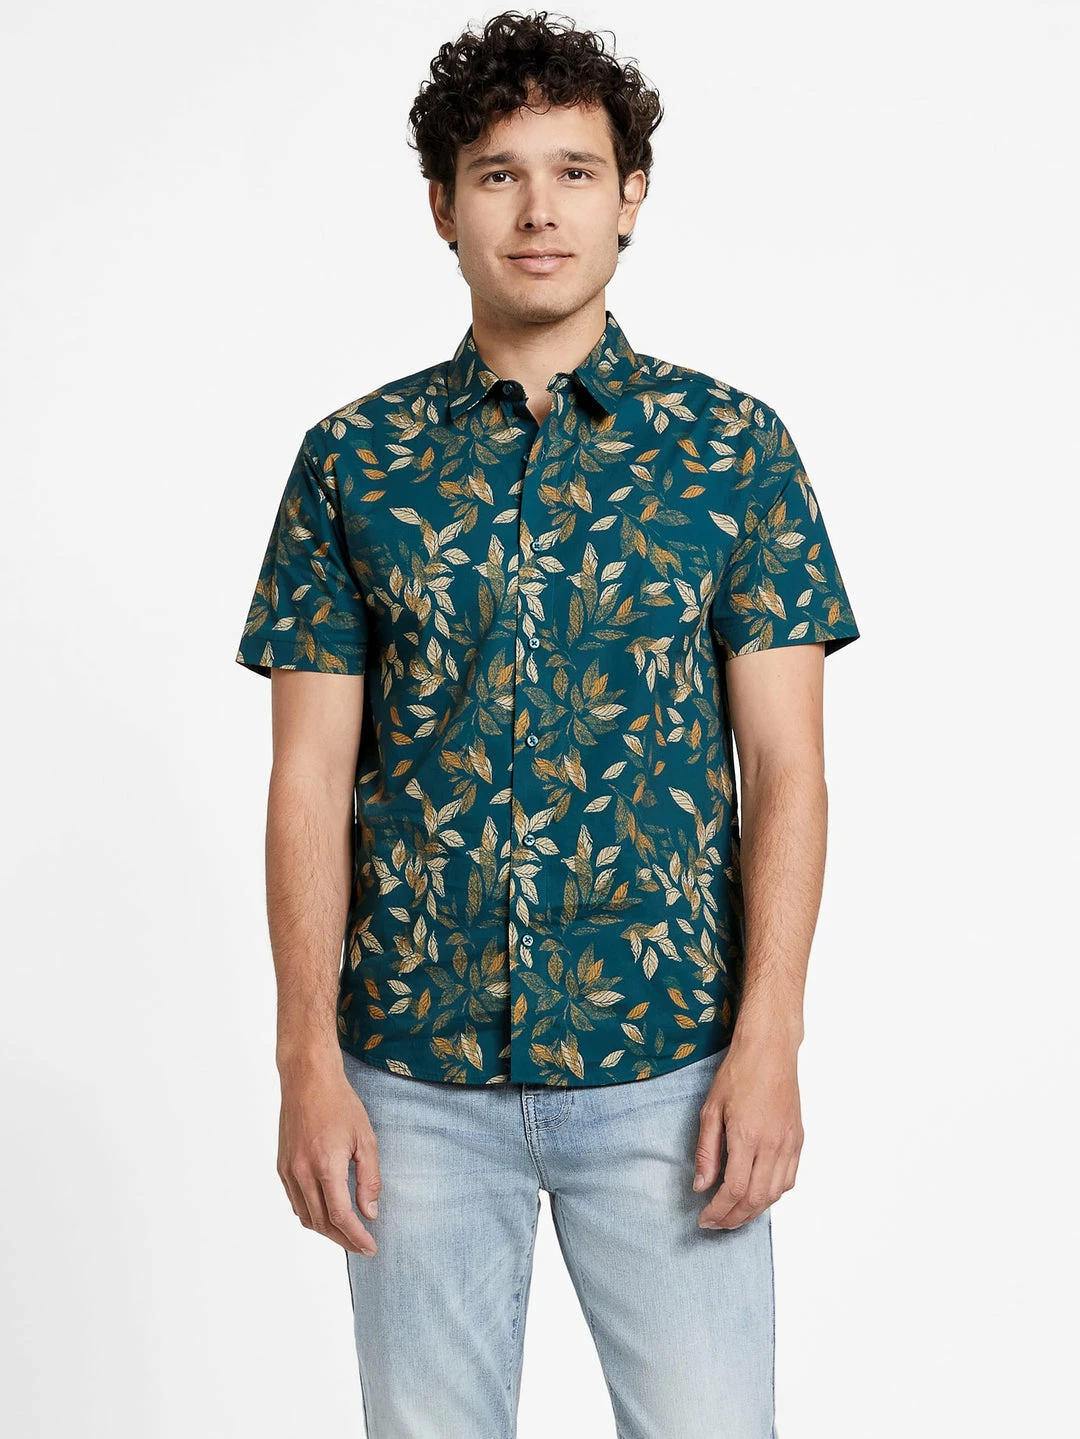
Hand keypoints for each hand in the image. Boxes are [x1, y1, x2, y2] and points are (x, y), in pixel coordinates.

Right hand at [277, 1056, 381, 1255]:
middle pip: (322, 1223)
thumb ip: (369, 1178)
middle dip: (343, 1240)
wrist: (307, 1080)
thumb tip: (369, 1212)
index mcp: (326, 1166)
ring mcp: (289, 1171)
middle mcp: (302, 1173)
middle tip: (363, 1245)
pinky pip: (295, 1202)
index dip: (357, 1237)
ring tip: (347, 1233)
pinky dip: (311, 1214)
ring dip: (326, 1231)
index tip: (371, 1247)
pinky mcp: (282, 1167)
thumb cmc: (340, 1104)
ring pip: (305, 1216)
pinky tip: (327, 1213)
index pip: (341, 1217)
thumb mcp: (366, 1138)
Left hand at [693, 1034, 802, 1228]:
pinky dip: (773, 1194)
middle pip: (756, 1199)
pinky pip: (789, 1179)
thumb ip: (707, 1151)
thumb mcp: (711, 1109)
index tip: (704, 1219)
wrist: (770, 1050)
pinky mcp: (798, 1140)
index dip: (718, 1211)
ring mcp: (789, 1143)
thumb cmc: (738, 1073)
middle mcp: (773, 1145)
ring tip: (734, 1214)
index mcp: (747, 1136)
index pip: (734, 1190)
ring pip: (775, 1194)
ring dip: (754, 1211)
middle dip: (734, 1218)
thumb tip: (702, 1186)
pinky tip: (757, 1194)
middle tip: (716, 1223)